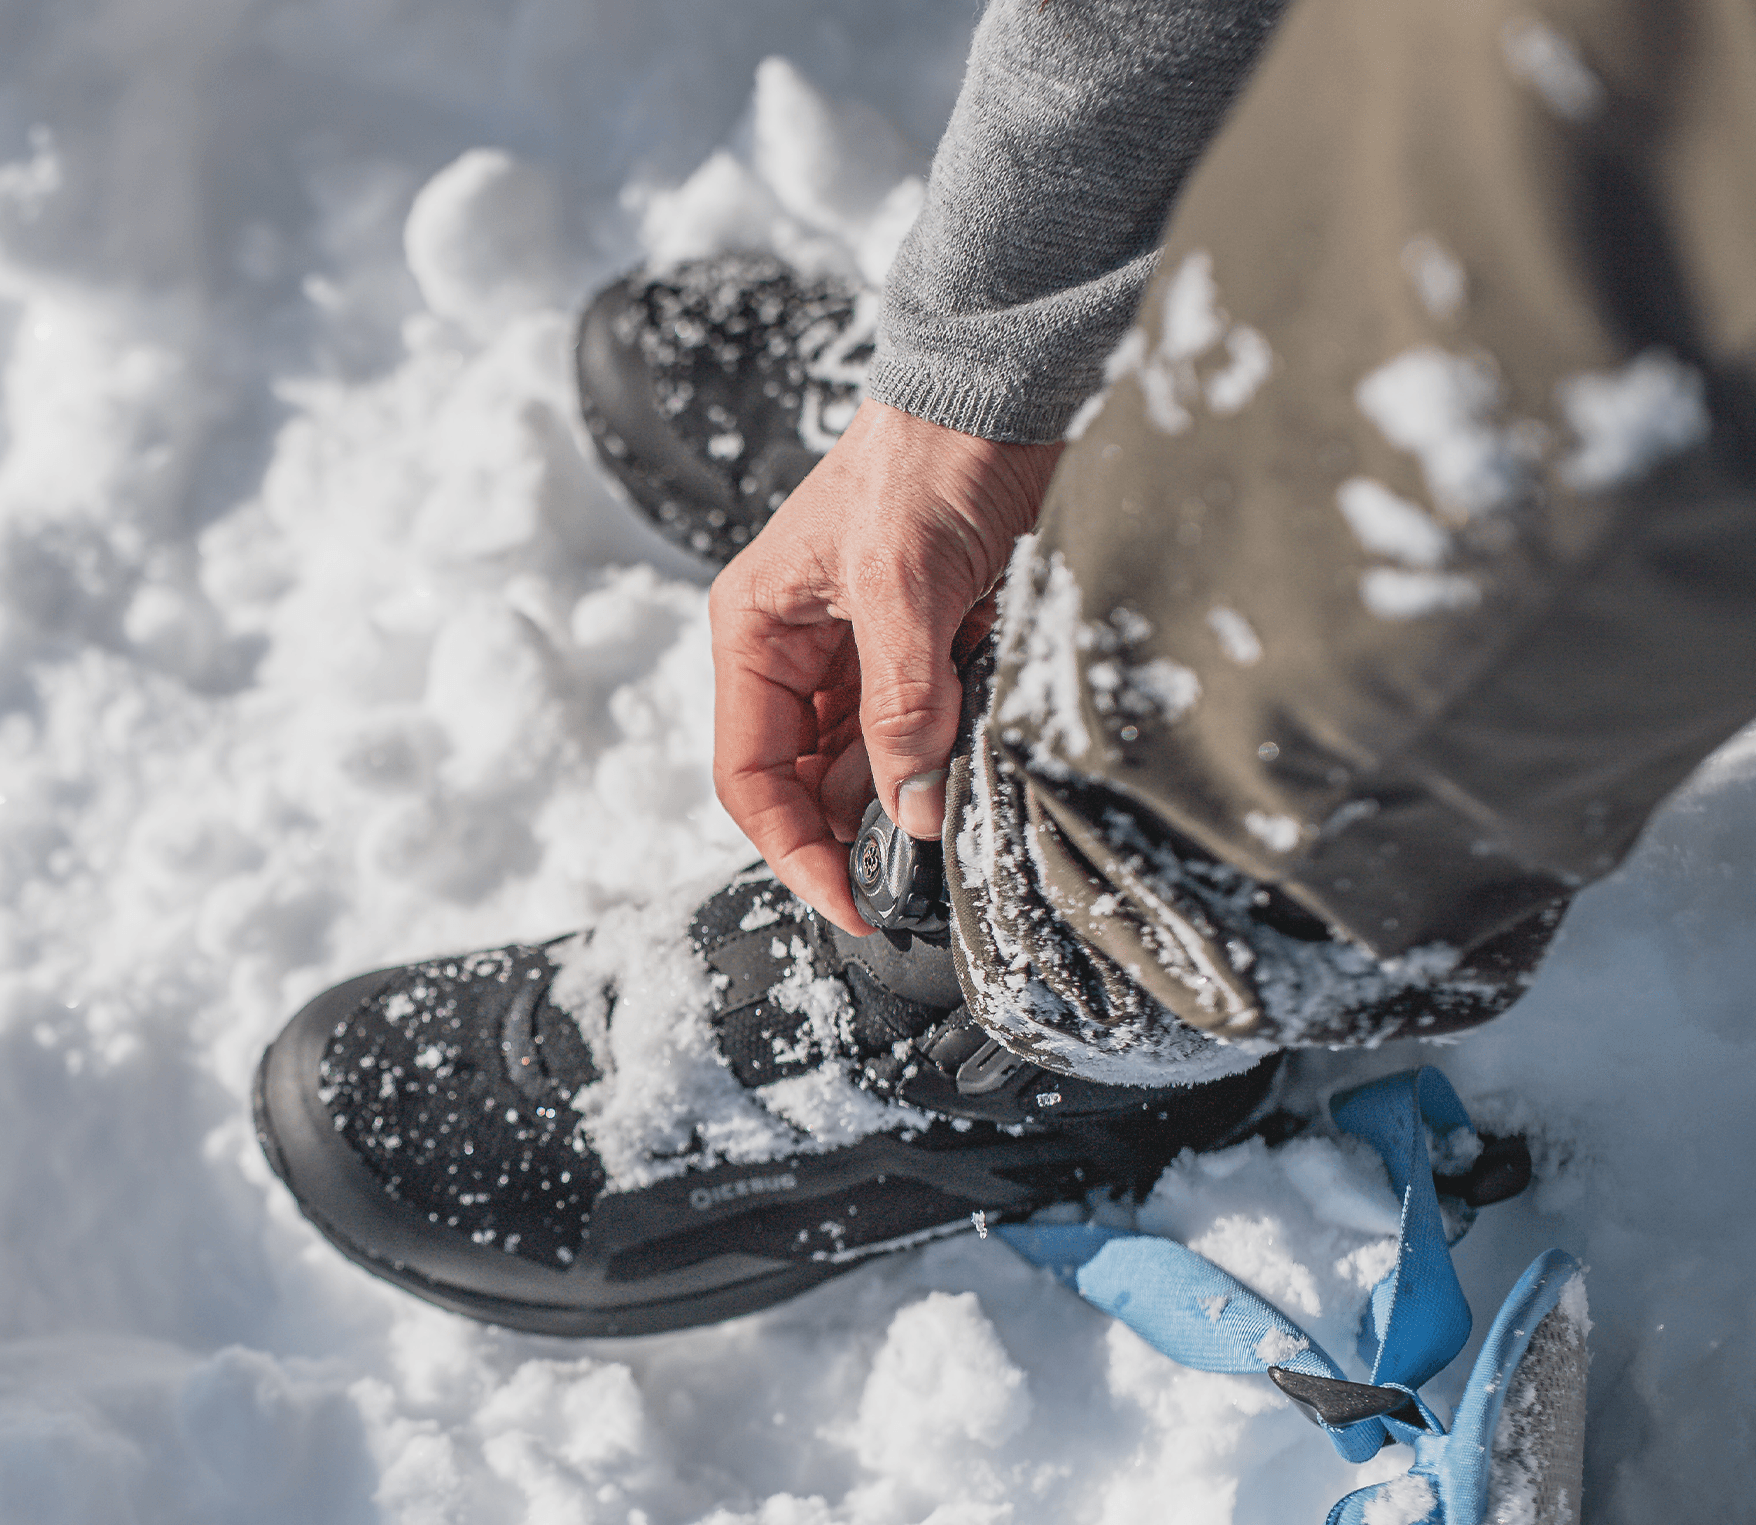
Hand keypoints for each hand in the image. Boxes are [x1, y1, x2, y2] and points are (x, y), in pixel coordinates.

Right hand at [708, 398, 1063, 932]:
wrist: (1004, 388)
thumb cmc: (928, 455)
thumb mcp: (904, 584)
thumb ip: (902, 704)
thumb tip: (912, 814)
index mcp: (755, 633)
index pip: (751, 777)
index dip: (794, 851)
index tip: (851, 904)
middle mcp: (798, 651)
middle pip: (808, 783)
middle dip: (855, 833)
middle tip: (913, 884)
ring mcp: (863, 653)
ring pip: (872, 766)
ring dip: (911, 795)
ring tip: (953, 815)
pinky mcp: (927, 647)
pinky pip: (927, 731)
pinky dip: (951, 755)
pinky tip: (978, 762)